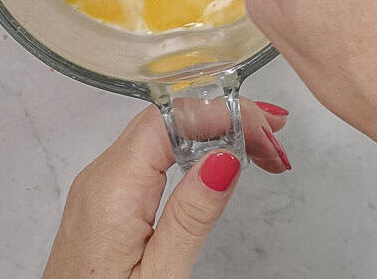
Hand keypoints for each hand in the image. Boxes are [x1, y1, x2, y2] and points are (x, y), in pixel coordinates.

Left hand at [42, 100, 290, 278]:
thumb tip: (225, 157)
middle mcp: (101, 175)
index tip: (268, 131)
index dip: (225, 114)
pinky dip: (192, 150)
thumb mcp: (160, 276)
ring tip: (263, 148)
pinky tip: (219, 160)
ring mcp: (100, 185)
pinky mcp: (105, 199)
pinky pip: (151, 155)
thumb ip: (191, 216)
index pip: (173, 118)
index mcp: (113, 187)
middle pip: (170, 119)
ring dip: (215, 132)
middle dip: (228, 120)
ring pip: (163, 133)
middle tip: (276, 143)